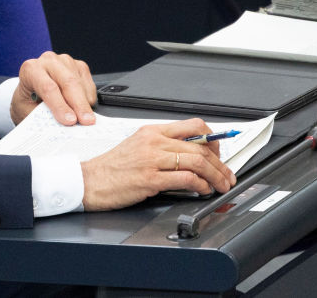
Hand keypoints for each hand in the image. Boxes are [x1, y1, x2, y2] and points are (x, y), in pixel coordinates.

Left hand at [10, 51, 94, 126]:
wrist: (30, 93)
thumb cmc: (28, 102)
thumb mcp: (29, 111)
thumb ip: (45, 115)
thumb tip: (63, 124)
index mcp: (30, 70)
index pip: (48, 87)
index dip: (60, 105)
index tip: (70, 120)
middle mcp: (48, 61)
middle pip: (68, 82)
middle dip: (79, 104)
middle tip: (86, 121)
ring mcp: (65, 61)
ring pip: (80, 83)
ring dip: (85, 103)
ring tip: (85, 120)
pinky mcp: (79, 66)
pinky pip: (89, 84)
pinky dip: (89, 99)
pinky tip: (83, 108)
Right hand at [80, 118, 235, 210]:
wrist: (89, 180)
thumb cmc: (112, 168)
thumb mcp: (138, 146)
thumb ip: (163, 146)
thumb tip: (191, 153)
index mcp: (152, 131)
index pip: (193, 126)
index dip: (213, 139)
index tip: (220, 152)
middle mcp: (153, 142)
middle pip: (200, 146)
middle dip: (220, 163)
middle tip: (226, 174)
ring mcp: (152, 159)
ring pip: (197, 161)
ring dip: (216, 175)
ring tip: (220, 185)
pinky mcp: (150, 179)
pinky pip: (186, 179)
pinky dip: (201, 185)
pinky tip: (202, 190)